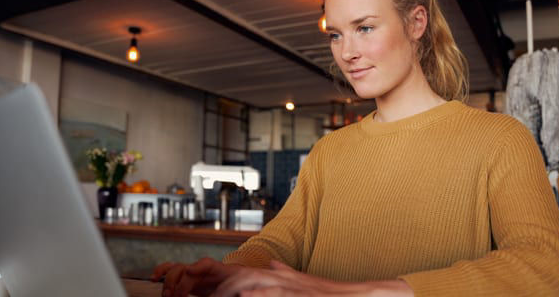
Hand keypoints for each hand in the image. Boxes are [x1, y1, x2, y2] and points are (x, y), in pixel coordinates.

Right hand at [151, 257, 241, 296]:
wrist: (237, 281)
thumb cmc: (236, 284)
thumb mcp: (236, 285)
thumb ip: (235, 290)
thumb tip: (233, 293)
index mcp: (218, 268)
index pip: (205, 263)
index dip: (196, 267)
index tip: (189, 271)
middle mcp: (203, 268)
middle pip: (186, 269)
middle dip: (178, 283)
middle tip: (177, 296)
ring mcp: (194, 271)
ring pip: (176, 270)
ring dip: (169, 282)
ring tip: (168, 295)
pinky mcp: (187, 277)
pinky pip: (171, 270)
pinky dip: (161, 272)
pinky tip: (153, 278)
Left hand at [213, 260, 413, 296]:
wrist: (359, 295)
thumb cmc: (331, 293)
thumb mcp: (304, 282)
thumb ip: (286, 272)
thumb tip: (271, 264)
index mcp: (280, 277)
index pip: (244, 275)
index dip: (222, 281)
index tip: (202, 289)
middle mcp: (282, 279)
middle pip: (243, 277)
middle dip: (220, 285)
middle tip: (198, 292)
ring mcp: (292, 287)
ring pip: (255, 284)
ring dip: (233, 289)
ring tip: (214, 294)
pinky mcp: (302, 295)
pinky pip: (277, 294)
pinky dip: (260, 294)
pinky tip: (245, 296)